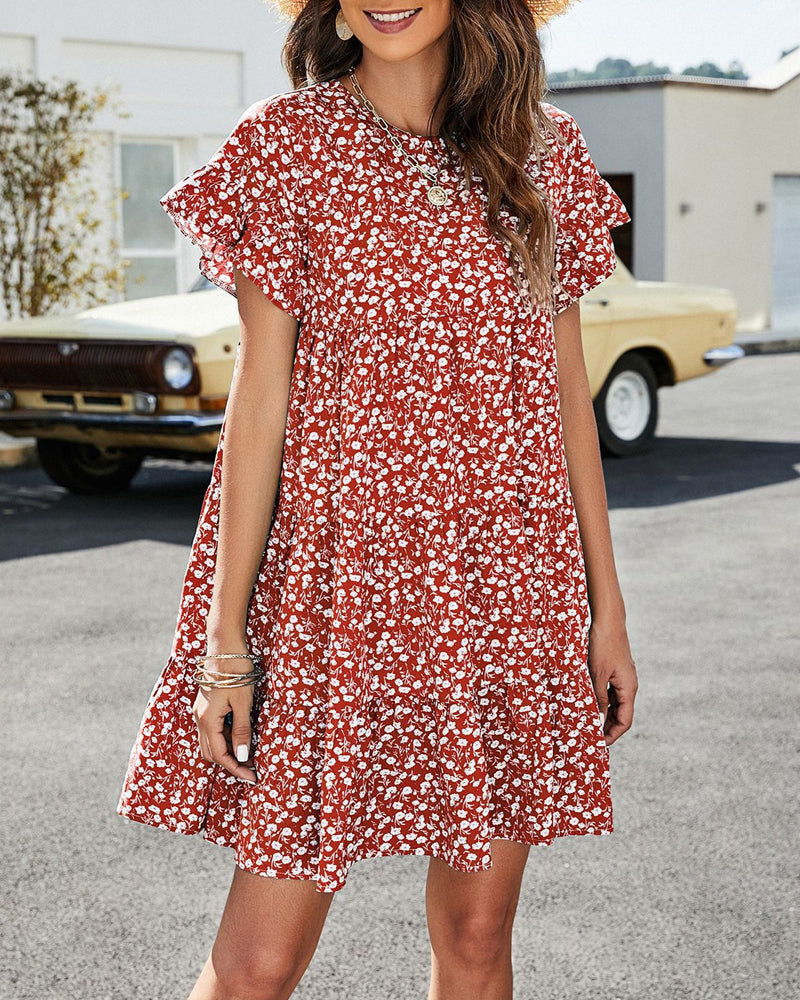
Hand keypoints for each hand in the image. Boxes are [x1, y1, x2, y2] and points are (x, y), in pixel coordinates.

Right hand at [192, 644, 257, 783]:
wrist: (224, 647)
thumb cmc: (236, 672)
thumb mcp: (243, 703)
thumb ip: (242, 730)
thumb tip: (243, 757)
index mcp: (208, 720)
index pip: (220, 755)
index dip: (236, 769)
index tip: (251, 778)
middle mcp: (200, 718)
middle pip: (212, 753)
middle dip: (230, 764)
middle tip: (250, 771)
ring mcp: (201, 712)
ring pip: (211, 742)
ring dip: (227, 752)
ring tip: (248, 756)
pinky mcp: (206, 706)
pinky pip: (213, 730)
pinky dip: (225, 739)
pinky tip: (240, 736)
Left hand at [587, 617, 637, 746]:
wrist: (608, 620)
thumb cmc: (603, 645)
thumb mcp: (597, 674)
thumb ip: (598, 698)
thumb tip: (598, 720)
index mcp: (628, 688)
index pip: (624, 721)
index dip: (613, 735)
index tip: (599, 744)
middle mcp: (629, 685)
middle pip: (621, 714)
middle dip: (608, 728)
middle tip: (591, 737)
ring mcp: (623, 677)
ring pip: (616, 703)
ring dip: (605, 714)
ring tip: (588, 723)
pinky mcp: (616, 670)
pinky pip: (611, 691)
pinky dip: (602, 700)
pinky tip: (589, 703)